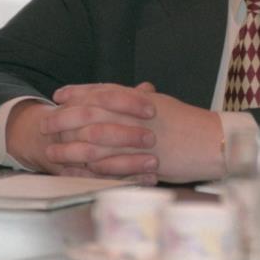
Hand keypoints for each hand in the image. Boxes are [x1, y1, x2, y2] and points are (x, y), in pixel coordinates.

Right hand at [5, 83, 159, 183]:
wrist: (43, 138)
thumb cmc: (80, 118)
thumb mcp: (97, 102)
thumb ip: (124, 96)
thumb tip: (148, 88)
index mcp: (81, 103)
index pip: (104, 97)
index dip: (128, 102)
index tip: (151, 108)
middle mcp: (73, 126)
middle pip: (99, 129)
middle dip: (127, 134)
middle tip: (152, 138)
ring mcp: (72, 151)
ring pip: (99, 158)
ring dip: (129, 162)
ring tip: (154, 163)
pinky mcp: (76, 172)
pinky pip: (100, 179)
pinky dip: (124, 181)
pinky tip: (145, 181)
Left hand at [55, 83, 224, 183]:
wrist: (215, 142)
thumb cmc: (193, 125)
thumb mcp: (167, 106)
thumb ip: (146, 100)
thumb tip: (136, 91)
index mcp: (140, 99)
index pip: (102, 90)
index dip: (79, 92)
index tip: (60, 95)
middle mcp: (135, 114)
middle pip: (91, 111)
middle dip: (64, 117)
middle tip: (45, 123)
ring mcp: (138, 136)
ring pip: (95, 138)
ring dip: (70, 145)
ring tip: (51, 152)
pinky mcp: (141, 159)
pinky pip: (111, 162)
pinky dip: (91, 166)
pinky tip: (76, 170)